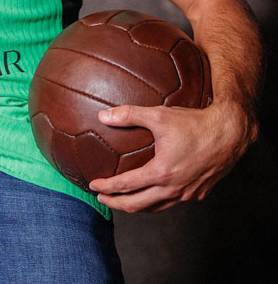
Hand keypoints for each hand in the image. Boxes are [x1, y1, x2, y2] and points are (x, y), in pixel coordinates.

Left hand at [88, 100, 254, 212]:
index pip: (126, 186)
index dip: (107, 187)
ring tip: (123, 199)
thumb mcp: (158, 115)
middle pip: (138, 205)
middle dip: (116, 203)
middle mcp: (174, 188)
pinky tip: (152, 193)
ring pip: (156, 208)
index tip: (93, 186)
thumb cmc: (194, 123)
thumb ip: (129, 115)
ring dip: (137, 206)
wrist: (229, 133)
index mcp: (161, 172)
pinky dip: (157, 202)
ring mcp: (187, 194)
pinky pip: (173, 203)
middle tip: (102, 199)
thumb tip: (103, 115)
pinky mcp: (198, 193)